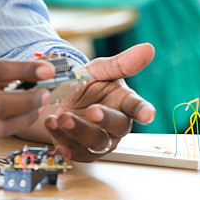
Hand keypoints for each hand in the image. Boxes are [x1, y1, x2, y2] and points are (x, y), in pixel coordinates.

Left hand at [43, 43, 155, 161]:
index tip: (148, 115)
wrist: (58, 99)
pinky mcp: (80, 151)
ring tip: (63, 117)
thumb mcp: (100, 70)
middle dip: (105, 119)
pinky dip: (59, 135)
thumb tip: (148, 48)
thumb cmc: (86, 85)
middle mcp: (116, 125)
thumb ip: (121, 63)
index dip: (144, 111)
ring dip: (78, 130)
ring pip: (94, 141)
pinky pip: (72, 148)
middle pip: (117, 127)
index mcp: (124, 102)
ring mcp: (100, 141)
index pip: (138, 107)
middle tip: (92, 110)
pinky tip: (51, 121)